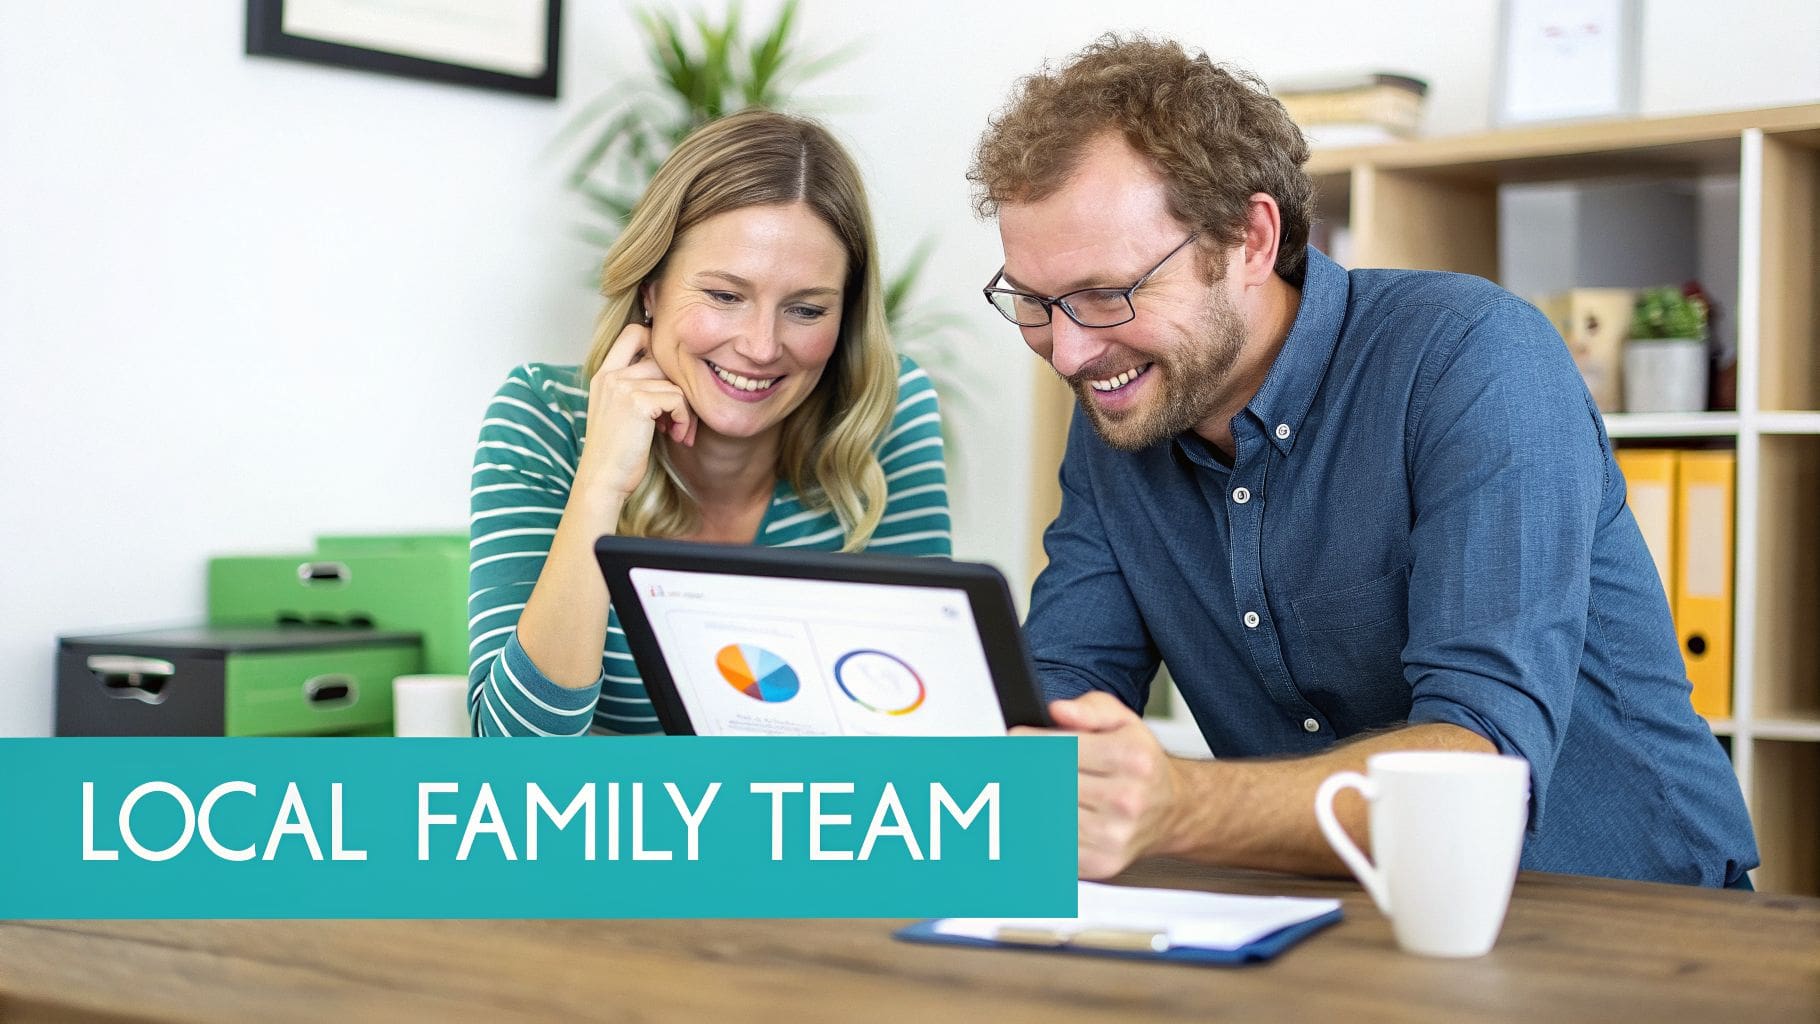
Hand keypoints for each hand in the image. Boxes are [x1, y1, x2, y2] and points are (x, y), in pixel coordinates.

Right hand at [574, 322, 697, 513]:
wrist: (602, 480)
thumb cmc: (617, 453)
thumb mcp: (620, 412)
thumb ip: (637, 388)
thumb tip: (675, 375)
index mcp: (604, 374)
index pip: (634, 332)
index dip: (657, 346)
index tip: (667, 378)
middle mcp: (610, 375)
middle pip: (662, 358)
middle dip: (678, 386)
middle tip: (678, 415)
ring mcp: (621, 386)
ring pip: (674, 382)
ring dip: (684, 409)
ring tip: (677, 431)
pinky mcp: (637, 402)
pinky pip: (677, 399)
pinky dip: (684, 419)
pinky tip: (675, 436)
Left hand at [1018, 691, 1184, 879]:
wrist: (1171, 810)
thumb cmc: (1141, 763)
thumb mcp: (1123, 721)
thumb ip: (1090, 710)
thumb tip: (1058, 710)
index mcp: (1131, 758)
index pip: (1062, 749)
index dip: (1027, 743)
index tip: (1011, 739)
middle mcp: (1126, 799)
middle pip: (1049, 784)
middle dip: (1019, 771)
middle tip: (1002, 763)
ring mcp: (1114, 835)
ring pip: (1045, 817)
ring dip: (1022, 802)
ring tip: (1013, 788)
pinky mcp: (1101, 863)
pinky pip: (1052, 847)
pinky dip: (1034, 831)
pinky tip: (1031, 815)